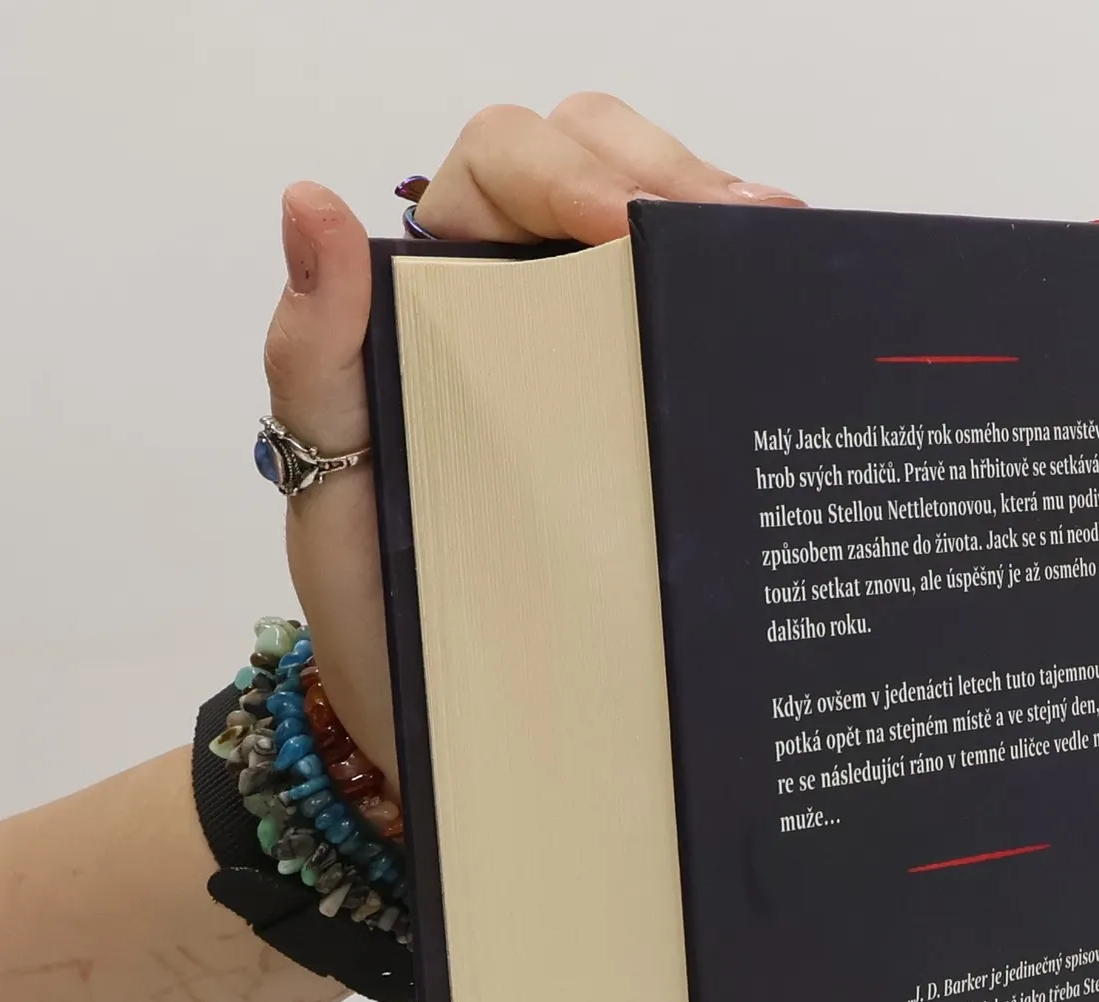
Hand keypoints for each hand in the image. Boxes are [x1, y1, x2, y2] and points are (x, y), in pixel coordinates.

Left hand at [261, 96, 804, 796]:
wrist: (443, 738)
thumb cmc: (376, 619)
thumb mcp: (331, 496)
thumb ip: (313, 359)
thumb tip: (310, 208)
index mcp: (442, 301)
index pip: (506, 166)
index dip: (567, 169)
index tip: (621, 231)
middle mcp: (527, 315)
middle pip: (606, 172)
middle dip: (677, 180)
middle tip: (744, 234)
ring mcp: (602, 372)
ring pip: (670, 248)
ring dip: (729, 243)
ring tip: (784, 267)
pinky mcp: (658, 438)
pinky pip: (707, 353)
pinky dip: (752, 326)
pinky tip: (788, 336)